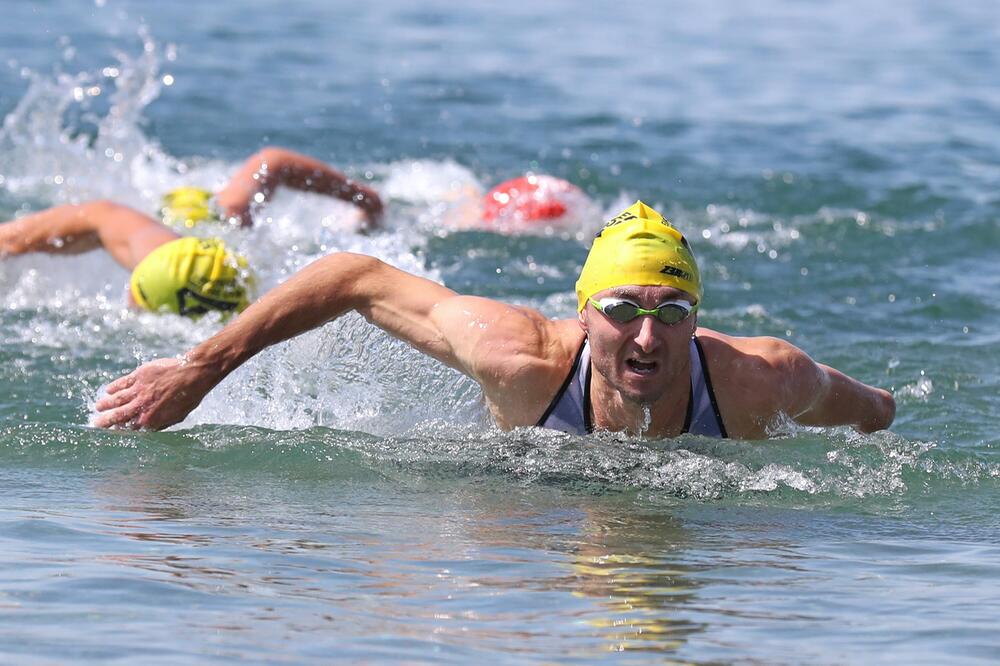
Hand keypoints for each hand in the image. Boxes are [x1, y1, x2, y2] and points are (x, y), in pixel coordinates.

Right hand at [92, 357, 211, 429]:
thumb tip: (148, 429)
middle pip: (117, 416)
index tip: (111, 431)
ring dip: (105, 404)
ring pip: (116, 399)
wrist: (192, 374)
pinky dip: (113, 387)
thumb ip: (161, 423)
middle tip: (95, 424)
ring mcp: (138, 390)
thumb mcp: (177, 417)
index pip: (128, 428)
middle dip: (104, 421)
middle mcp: (141, 406)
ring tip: (98, 407)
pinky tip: (108, 390)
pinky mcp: (139, 376)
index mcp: (151, 419)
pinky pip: (122, 383)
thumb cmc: (189, 396)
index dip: (118, 430)